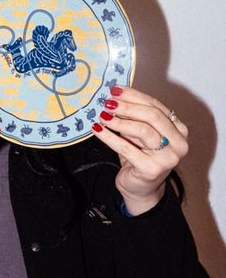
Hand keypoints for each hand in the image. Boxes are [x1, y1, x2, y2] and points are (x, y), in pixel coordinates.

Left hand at [92, 86, 187, 214]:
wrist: (140, 187)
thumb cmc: (140, 154)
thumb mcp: (138, 131)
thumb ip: (133, 114)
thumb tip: (114, 95)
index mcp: (179, 130)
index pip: (156, 106)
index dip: (134, 96)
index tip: (114, 90)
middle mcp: (179, 144)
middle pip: (153, 116)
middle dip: (128, 106)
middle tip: (107, 102)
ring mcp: (168, 158)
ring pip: (143, 130)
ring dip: (119, 121)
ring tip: (102, 115)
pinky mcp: (151, 170)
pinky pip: (127, 148)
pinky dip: (109, 137)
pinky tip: (97, 129)